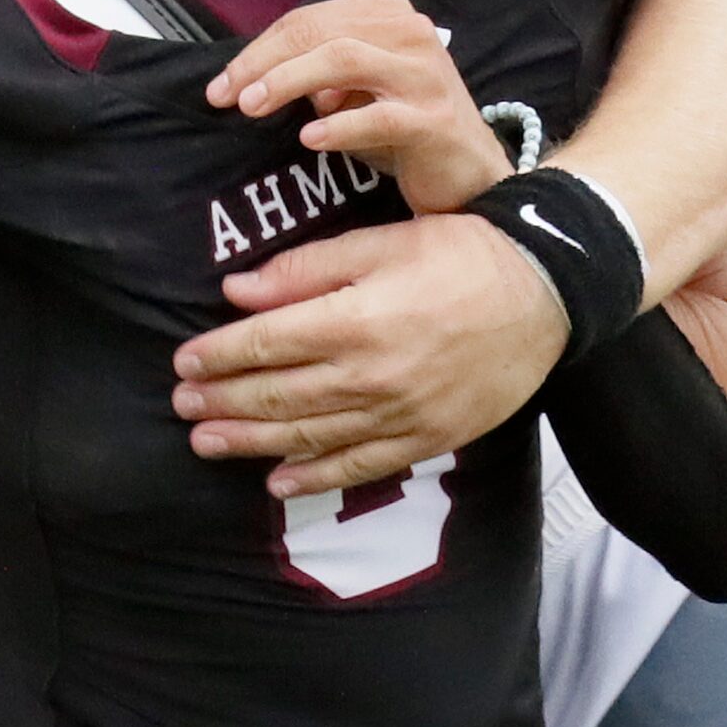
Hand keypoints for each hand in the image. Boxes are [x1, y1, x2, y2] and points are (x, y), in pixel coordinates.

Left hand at [174, 215, 565, 494]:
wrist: (544, 293)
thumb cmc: (460, 255)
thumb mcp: (380, 243)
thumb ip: (306, 268)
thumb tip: (237, 291)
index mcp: (356, 320)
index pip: (267, 344)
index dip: (218, 356)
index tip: (183, 362)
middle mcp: (372, 376)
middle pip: (278, 394)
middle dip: (222, 401)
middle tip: (182, 405)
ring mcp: (400, 414)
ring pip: (309, 436)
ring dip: (251, 442)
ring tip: (206, 443)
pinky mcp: (427, 438)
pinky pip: (360, 466)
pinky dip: (315, 477)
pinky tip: (277, 483)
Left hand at [207, 0, 509, 213]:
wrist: (465, 171)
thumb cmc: (400, 128)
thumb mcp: (353, 89)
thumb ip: (313, 71)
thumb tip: (250, 78)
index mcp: (386, 12)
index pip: (308, 20)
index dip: (257, 49)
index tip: (219, 84)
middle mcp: (410, 31)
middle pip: (319, 32)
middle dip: (262, 63)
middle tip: (224, 96)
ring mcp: (425, 73)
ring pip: (344, 59)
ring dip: (289, 81)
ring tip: (252, 107)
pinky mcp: (434, 118)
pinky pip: (377, 116)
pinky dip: (338, 125)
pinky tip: (310, 138)